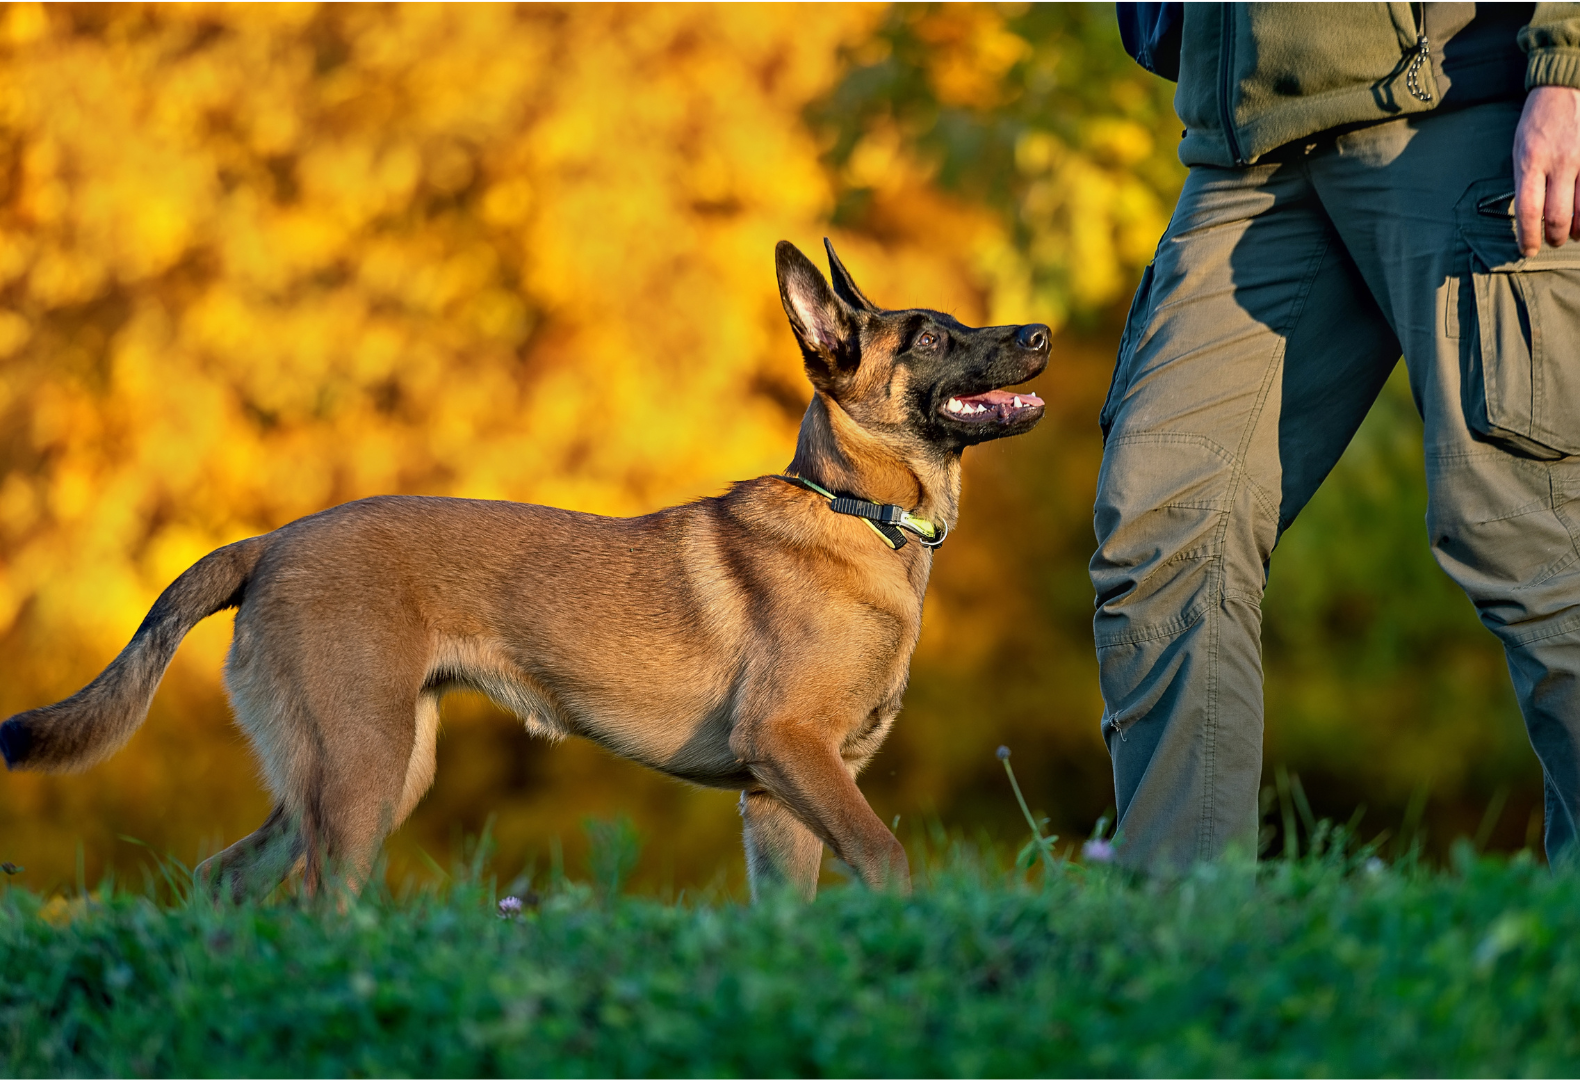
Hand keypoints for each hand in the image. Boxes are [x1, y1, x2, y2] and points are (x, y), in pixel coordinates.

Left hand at [1514, 85, 1579, 256]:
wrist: (1565, 88)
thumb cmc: (1538, 122)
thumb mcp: (1519, 150)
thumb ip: (1525, 181)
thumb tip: (1529, 214)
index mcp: (1530, 162)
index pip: (1528, 211)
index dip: (1528, 237)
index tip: (1528, 250)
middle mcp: (1559, 163)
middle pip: (1558, 216)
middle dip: (1555, 236)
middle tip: (1553, 241)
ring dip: (1579, 229)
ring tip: (1574, 234)